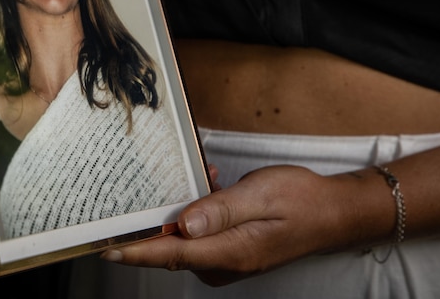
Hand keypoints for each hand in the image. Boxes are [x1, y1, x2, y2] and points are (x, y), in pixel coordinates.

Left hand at [102, 165, 358, 286]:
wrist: (333, 212)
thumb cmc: (301, 200)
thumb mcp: (260, 195)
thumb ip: (219, 211)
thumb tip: (183, 227)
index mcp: (231, 251)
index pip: (171, 255)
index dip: (136, 251)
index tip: (107, 247)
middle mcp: (225, 262)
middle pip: (171, 249)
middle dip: (160, 219)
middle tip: (166, 185)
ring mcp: (228, 260)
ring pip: (185, 240)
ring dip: (184, 211)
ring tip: (209, 178)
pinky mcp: (231, 251)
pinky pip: (199, 235)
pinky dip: (198, 213)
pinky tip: (212, 186)